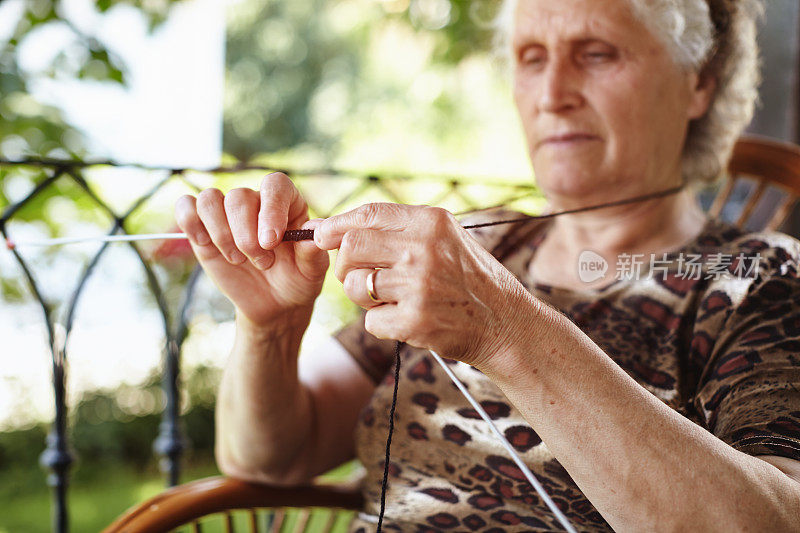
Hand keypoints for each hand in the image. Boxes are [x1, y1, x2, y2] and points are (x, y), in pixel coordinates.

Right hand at [175, 173, 328, 329]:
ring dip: (222, 234)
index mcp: (288, 203)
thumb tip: (313, 229)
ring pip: (210, 199)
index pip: (275, 185)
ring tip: (239, 260)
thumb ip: (313, 251)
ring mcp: (228, 213)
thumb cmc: (297, 280)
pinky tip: (205, 245)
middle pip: (239, 197)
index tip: (271, 241)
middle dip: (247, 237)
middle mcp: (256, 201)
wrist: (275, 303)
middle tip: (264, 262)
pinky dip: (191, 223)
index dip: (270, 209)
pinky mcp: (203, 227)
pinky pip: (186, 207)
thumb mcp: (312, 271)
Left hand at [315, 203, 537, 366]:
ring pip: (354, 286)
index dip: (337, 224)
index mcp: (431, 221)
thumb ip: (398, 229)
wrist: (505, 323)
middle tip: (355, 276)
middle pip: (352, 247)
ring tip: (385, 300)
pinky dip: (380, 324)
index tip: (321, 235)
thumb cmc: (469, 278)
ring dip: (361, 297)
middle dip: (344, 264)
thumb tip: (331, 227)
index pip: (368, 213)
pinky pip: (370, 321)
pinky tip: (404, 321)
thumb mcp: (445, 238)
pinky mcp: (415, 321)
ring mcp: (419, 286)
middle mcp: (423, 249)